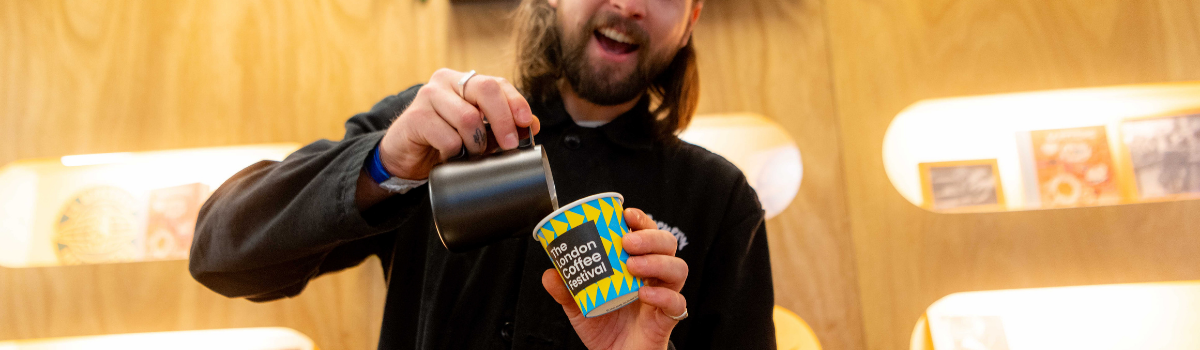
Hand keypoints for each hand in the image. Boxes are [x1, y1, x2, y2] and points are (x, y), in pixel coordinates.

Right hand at [379, 69, 540, 179]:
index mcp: (464, 81)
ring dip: (476, 144)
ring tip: (470, 154)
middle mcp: (446, 81)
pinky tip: (449, 156)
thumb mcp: (478, 134)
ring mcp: (428, 96)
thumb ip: (502, 126)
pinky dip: (454, 153)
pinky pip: (448, 138)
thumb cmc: (443, 142)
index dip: (516, 102)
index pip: (497, 83)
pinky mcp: (415, 117)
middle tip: (509, 145)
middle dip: (503, 120)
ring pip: (468, 118)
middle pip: (486, 90)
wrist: (405, 158)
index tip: (527, 123)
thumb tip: (532, 125)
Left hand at [541, 208, 687, 349]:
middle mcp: (653, 276)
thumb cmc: (604, 327)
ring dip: (657, 261)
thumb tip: (550, 274)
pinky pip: (677, 302)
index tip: (626, 214)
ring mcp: (663, 295)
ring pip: (678, 268)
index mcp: (636, 264)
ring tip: (633, 265)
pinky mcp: (667, 318)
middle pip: (667, 244)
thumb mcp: (579, 305)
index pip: (647, 233)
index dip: (641, 220)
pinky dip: (663, 295)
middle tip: (627, 242)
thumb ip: (566, 290)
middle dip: (650, 237)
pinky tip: (645, 294)